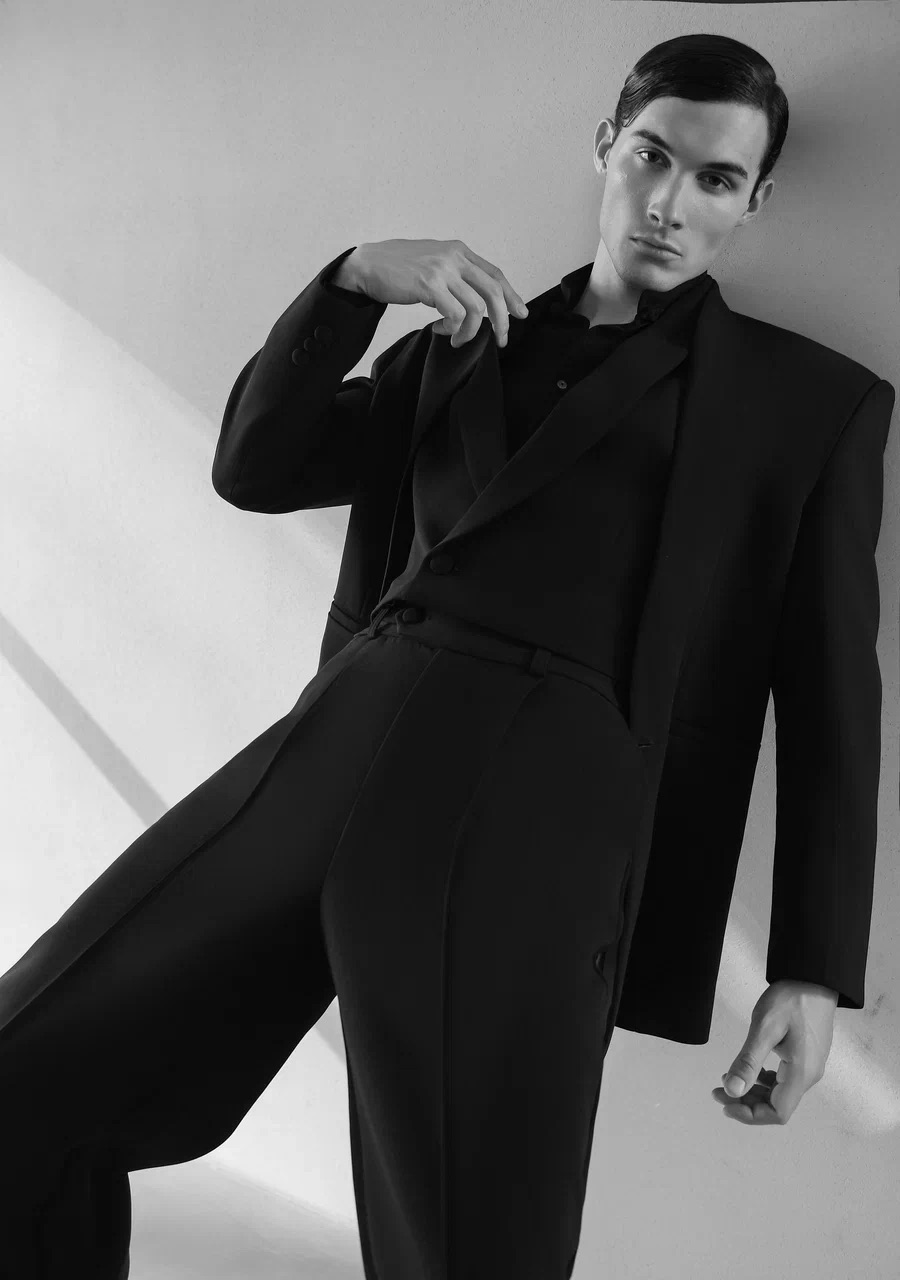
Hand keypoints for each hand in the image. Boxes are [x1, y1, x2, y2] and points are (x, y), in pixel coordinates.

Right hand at [351, 238, 528, 347]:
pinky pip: (455, 315)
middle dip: (501, 320)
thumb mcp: (434, 262)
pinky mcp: (429, 284)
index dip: (511, 296)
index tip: (520, 314)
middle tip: (500, 339)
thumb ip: (456, 273)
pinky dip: (451, 329)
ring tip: (456, 339)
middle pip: (493, 291)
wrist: (366, 265)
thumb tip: (480, 300)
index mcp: (459, 251)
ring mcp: (442, 270)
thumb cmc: (398, 268)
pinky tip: (439, 330)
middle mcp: (454, 257)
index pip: (495, 274)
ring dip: (469, 331)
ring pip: (477, 308)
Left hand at [711, 980, 837, 1124]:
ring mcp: (810, 1066)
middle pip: (777, 1105)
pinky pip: (784, 1079)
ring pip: (779, 1093)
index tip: (725, 1103)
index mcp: (801, 1073)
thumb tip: (732, 1091)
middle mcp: (809, 1075)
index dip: (750, 1115)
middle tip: (718, 1091)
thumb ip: (748, 1062)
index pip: (777, 1113)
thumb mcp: (764, 1028)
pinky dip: (764, 1080)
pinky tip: (750, 1070)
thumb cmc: (792, 999)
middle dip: (746, 1103)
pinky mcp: (807, 1056)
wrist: (814, 977)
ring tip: (727, 1079)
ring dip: (753, 1091)